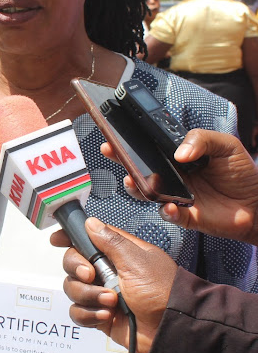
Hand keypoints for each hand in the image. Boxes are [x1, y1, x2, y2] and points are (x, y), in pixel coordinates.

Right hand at [53, 218, 176, 352]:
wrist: (172, 330)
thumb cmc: (163, 291)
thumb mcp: (138, 261)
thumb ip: (111, 241)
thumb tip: (90, 222)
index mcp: (118, 253)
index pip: (88, 238)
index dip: (70, 237)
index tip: (57, 240)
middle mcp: (107, 271)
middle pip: (73, 262)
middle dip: (77, 268)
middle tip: (91, 275)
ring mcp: (101, 293)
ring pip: (73, 288)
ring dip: (88, 295)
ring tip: (111, 302)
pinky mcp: (99, 314)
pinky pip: (77, 311)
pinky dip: (88, 313)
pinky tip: (106, 315)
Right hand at [102, 129, 257, 243]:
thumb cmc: (241, 172)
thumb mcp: (225, 145)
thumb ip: (201, 139)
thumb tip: (179, 153)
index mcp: (177, 157)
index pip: (150, 148)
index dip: (131, 142)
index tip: (116, 135)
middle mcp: (171, 177)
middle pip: (139, 169)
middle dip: (121, 160)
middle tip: (111, 151)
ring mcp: (175, 196)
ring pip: (146, 193)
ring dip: (136, 187)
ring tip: (133, 180)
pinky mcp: (185, 216)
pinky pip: (169, 215)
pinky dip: (167, 211)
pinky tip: (171, 206)